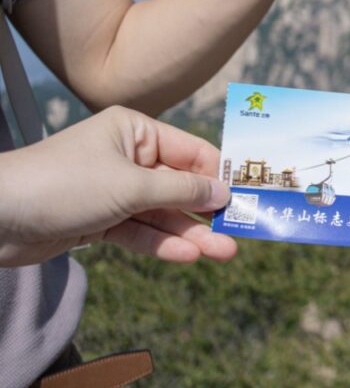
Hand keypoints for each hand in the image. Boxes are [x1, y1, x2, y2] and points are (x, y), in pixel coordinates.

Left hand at [0, 107, 236, 266]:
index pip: (191, 151)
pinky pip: (140, 231)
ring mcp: (113, 190)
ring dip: (191, 234)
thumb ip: (180, 190)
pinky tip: (188, 256)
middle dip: (208, 211)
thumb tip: (223, 191)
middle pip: (179, 186)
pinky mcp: (99, 220)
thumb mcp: (130, 185)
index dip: (220, 174)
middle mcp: (127, 157)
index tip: (249, 196)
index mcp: (134, 131)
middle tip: (240, 232)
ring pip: (162, 214)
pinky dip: (162, 243)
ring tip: (223, 253)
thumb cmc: (62, 184)